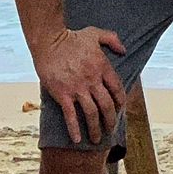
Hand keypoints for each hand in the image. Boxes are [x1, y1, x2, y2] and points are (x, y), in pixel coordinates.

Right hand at [36, 27, 126, 145]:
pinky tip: (77, 140)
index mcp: (102, 67)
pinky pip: (71, 115)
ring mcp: (77, 88)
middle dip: (110, 121)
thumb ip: (112, 39)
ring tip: (97, 139)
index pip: (117, 89)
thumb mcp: (95, 34)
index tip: (120, 110)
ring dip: (95, 129)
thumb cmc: (72, 37)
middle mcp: (92, 80)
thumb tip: (124, 50)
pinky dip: (74, 129)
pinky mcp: (62, 94)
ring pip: (91, 113)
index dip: (121, 102)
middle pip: (107, 106)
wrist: (48, 41)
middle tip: (110, 130)